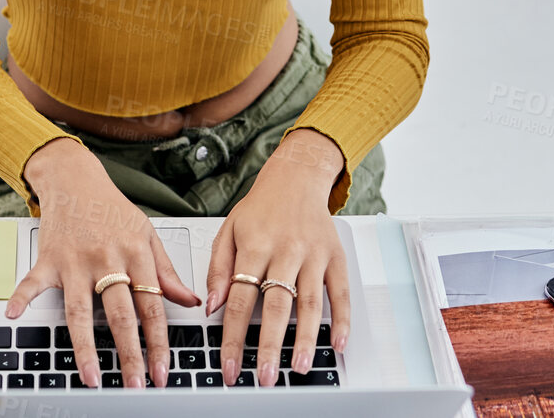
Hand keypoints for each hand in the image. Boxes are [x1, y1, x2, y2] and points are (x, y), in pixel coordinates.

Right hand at [4, 138, 202, 387]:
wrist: (76, 179)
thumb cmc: (112, 210)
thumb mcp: (147, 234)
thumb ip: (167, 271)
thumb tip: (189, 300)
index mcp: (135, 254)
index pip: (151, 306)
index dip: (158, 341)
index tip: (161, 370)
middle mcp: (107, 260)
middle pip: (120, 314)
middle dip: (129, 352)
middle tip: (134, 384)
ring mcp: (76, 261)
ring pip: (80, 310)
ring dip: (85, 346)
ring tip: (92, 376)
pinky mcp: (49, 259)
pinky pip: (33, 282)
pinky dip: (21, 297)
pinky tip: (14, 315)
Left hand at [205, 127, 351, 386]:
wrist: (296, 178)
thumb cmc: (261, 208)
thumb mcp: (228, 229)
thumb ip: (218, 268)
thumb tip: (211, 305)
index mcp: (255, 245)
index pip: (239, 297)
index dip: (232, 335)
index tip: (229, 364)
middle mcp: (286, 251)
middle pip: (276, 304)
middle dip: (268, 344)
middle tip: (263, 375)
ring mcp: (313, 255)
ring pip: (309, 303)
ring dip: (304, 338)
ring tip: (297, 367)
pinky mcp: (335, 257)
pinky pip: (340, 292)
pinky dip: (342, 319)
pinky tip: (337, 343)